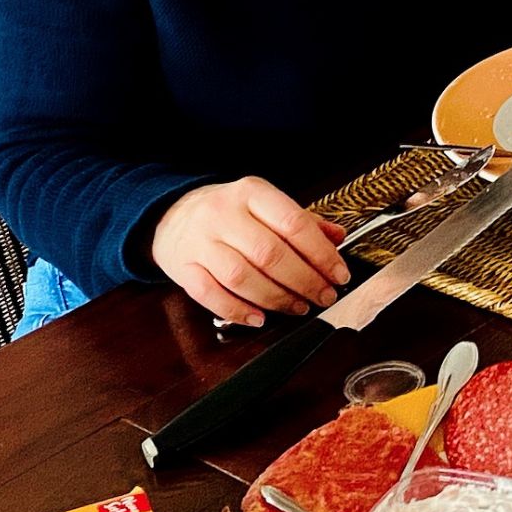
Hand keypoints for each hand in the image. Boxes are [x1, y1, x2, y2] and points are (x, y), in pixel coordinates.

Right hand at [149, 177, 350, 326]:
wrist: (172, 213)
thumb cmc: (228, 212)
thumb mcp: (265, 205)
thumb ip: (302, 221)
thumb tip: (337, 237)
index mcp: (251, 192)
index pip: (293, 223)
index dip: (321, 253)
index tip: (339, 274)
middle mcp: (224, 213)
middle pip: (270, 254)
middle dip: (304, 281)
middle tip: (323, 297)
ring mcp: (200, 241)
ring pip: (242, 277)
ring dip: (276, 298)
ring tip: (297, 307)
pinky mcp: (183, 267)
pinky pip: (210, 294)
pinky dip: (237, 310)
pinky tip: (258, 318)